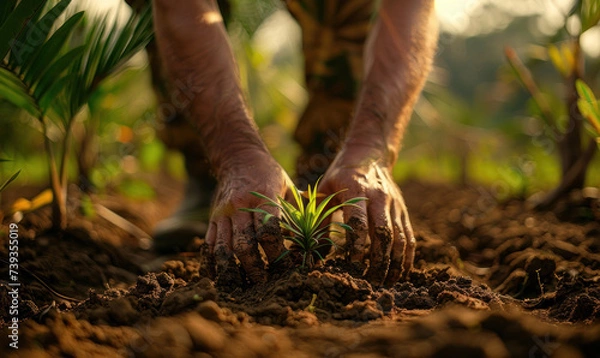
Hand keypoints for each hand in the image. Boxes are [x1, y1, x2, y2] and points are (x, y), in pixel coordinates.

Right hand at [206, 153, 292, 285]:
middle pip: (244, 245)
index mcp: (263, 197)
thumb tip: (318, 239)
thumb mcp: (288, 186)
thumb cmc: (270, 175)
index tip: (287, 267)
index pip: (268, 231)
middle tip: (266, 283)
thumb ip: (300, 211)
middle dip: (255, 268)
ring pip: (223, 249)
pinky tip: (218, 279)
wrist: (238, 157)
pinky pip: (208, 245)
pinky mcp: (212, 219)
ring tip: (244, 286)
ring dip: (233, 271)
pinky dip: (212, 265)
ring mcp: (223, 214)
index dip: (277, 253)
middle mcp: (239, 206)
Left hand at [319, 148, 415, 285]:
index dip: (356, 246)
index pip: (359, 222)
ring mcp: (394, 205)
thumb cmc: (341, 175)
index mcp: (356, 191)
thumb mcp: (324, 188)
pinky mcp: (403, 211)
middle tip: (369, 282)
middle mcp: (378, 198)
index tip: (350, 265)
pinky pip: (409, 237)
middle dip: (377, 261)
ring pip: (399, 238)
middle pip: (383, 234)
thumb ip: (315, 213)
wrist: (370, 154)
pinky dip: (406, 257)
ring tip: (385, 283)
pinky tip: (401, 273)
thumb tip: (300, 241)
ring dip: (393, 264)